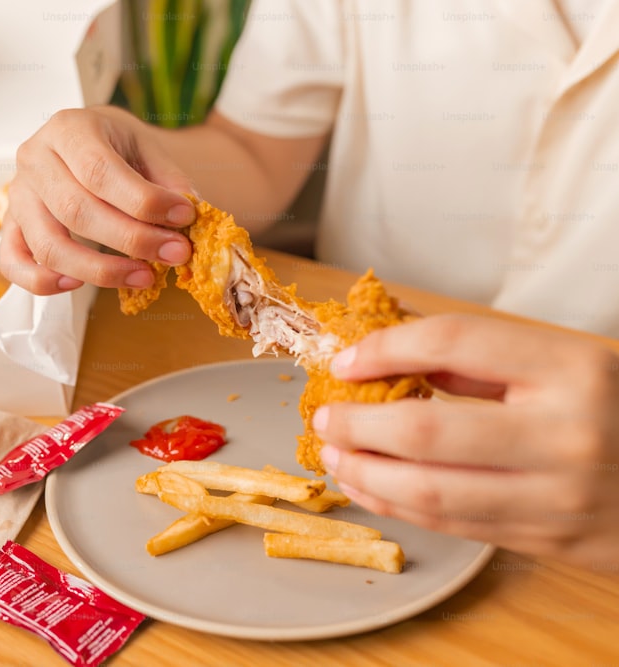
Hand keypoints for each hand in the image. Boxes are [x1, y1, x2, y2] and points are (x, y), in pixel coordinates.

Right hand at [0, 106, 195, 294]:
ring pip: (49, 244)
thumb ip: (168, 181)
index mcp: (68, 129)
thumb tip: (191, 218)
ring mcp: (17, 194)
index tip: (184, 217)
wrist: (84, 141)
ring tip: (144, 276)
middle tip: (176, 254)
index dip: (144, 202)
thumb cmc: (115, 147)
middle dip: (132, 240)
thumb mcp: (146, 149)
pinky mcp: (10, 225)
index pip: (101, 172)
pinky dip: (41, 281)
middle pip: (77, 211)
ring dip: (99, 270)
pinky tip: (77, 285)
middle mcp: (34, 159)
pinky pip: (13, 262)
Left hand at [312, 314, 618, 567]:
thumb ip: (489, 362)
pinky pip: (456, 526)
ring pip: (432, 492)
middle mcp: (565, 434)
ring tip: (335, 457)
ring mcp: (559, 496)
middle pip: (425, 428)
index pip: (454, 341)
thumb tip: (394, 358)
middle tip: (324, 418)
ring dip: (367, 475)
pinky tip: (372, 489)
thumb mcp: (574, 364)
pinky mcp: (551, 541)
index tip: (345, 360)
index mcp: (572, 368)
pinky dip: (400, 507)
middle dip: (358, 425)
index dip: (386, 348)